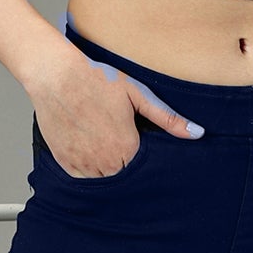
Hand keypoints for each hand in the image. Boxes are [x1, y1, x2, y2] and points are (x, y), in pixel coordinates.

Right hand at [29, 47, 201, 178]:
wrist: (55, 74)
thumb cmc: (95, 79)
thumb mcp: (137, 94)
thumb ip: (167, 118)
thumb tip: (196, 133)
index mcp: (126, 147)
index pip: (144, 167)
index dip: (143, 156)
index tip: (138, 143)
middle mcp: (105, 161)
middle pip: (123, 175)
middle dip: (126, 162)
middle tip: (118, 138)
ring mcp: (83, 164)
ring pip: (103, 178)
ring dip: (107, 167)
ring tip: (105, 142)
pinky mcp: (64, 162)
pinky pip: (82, 176)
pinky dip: (87, 167)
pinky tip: (89, 147)